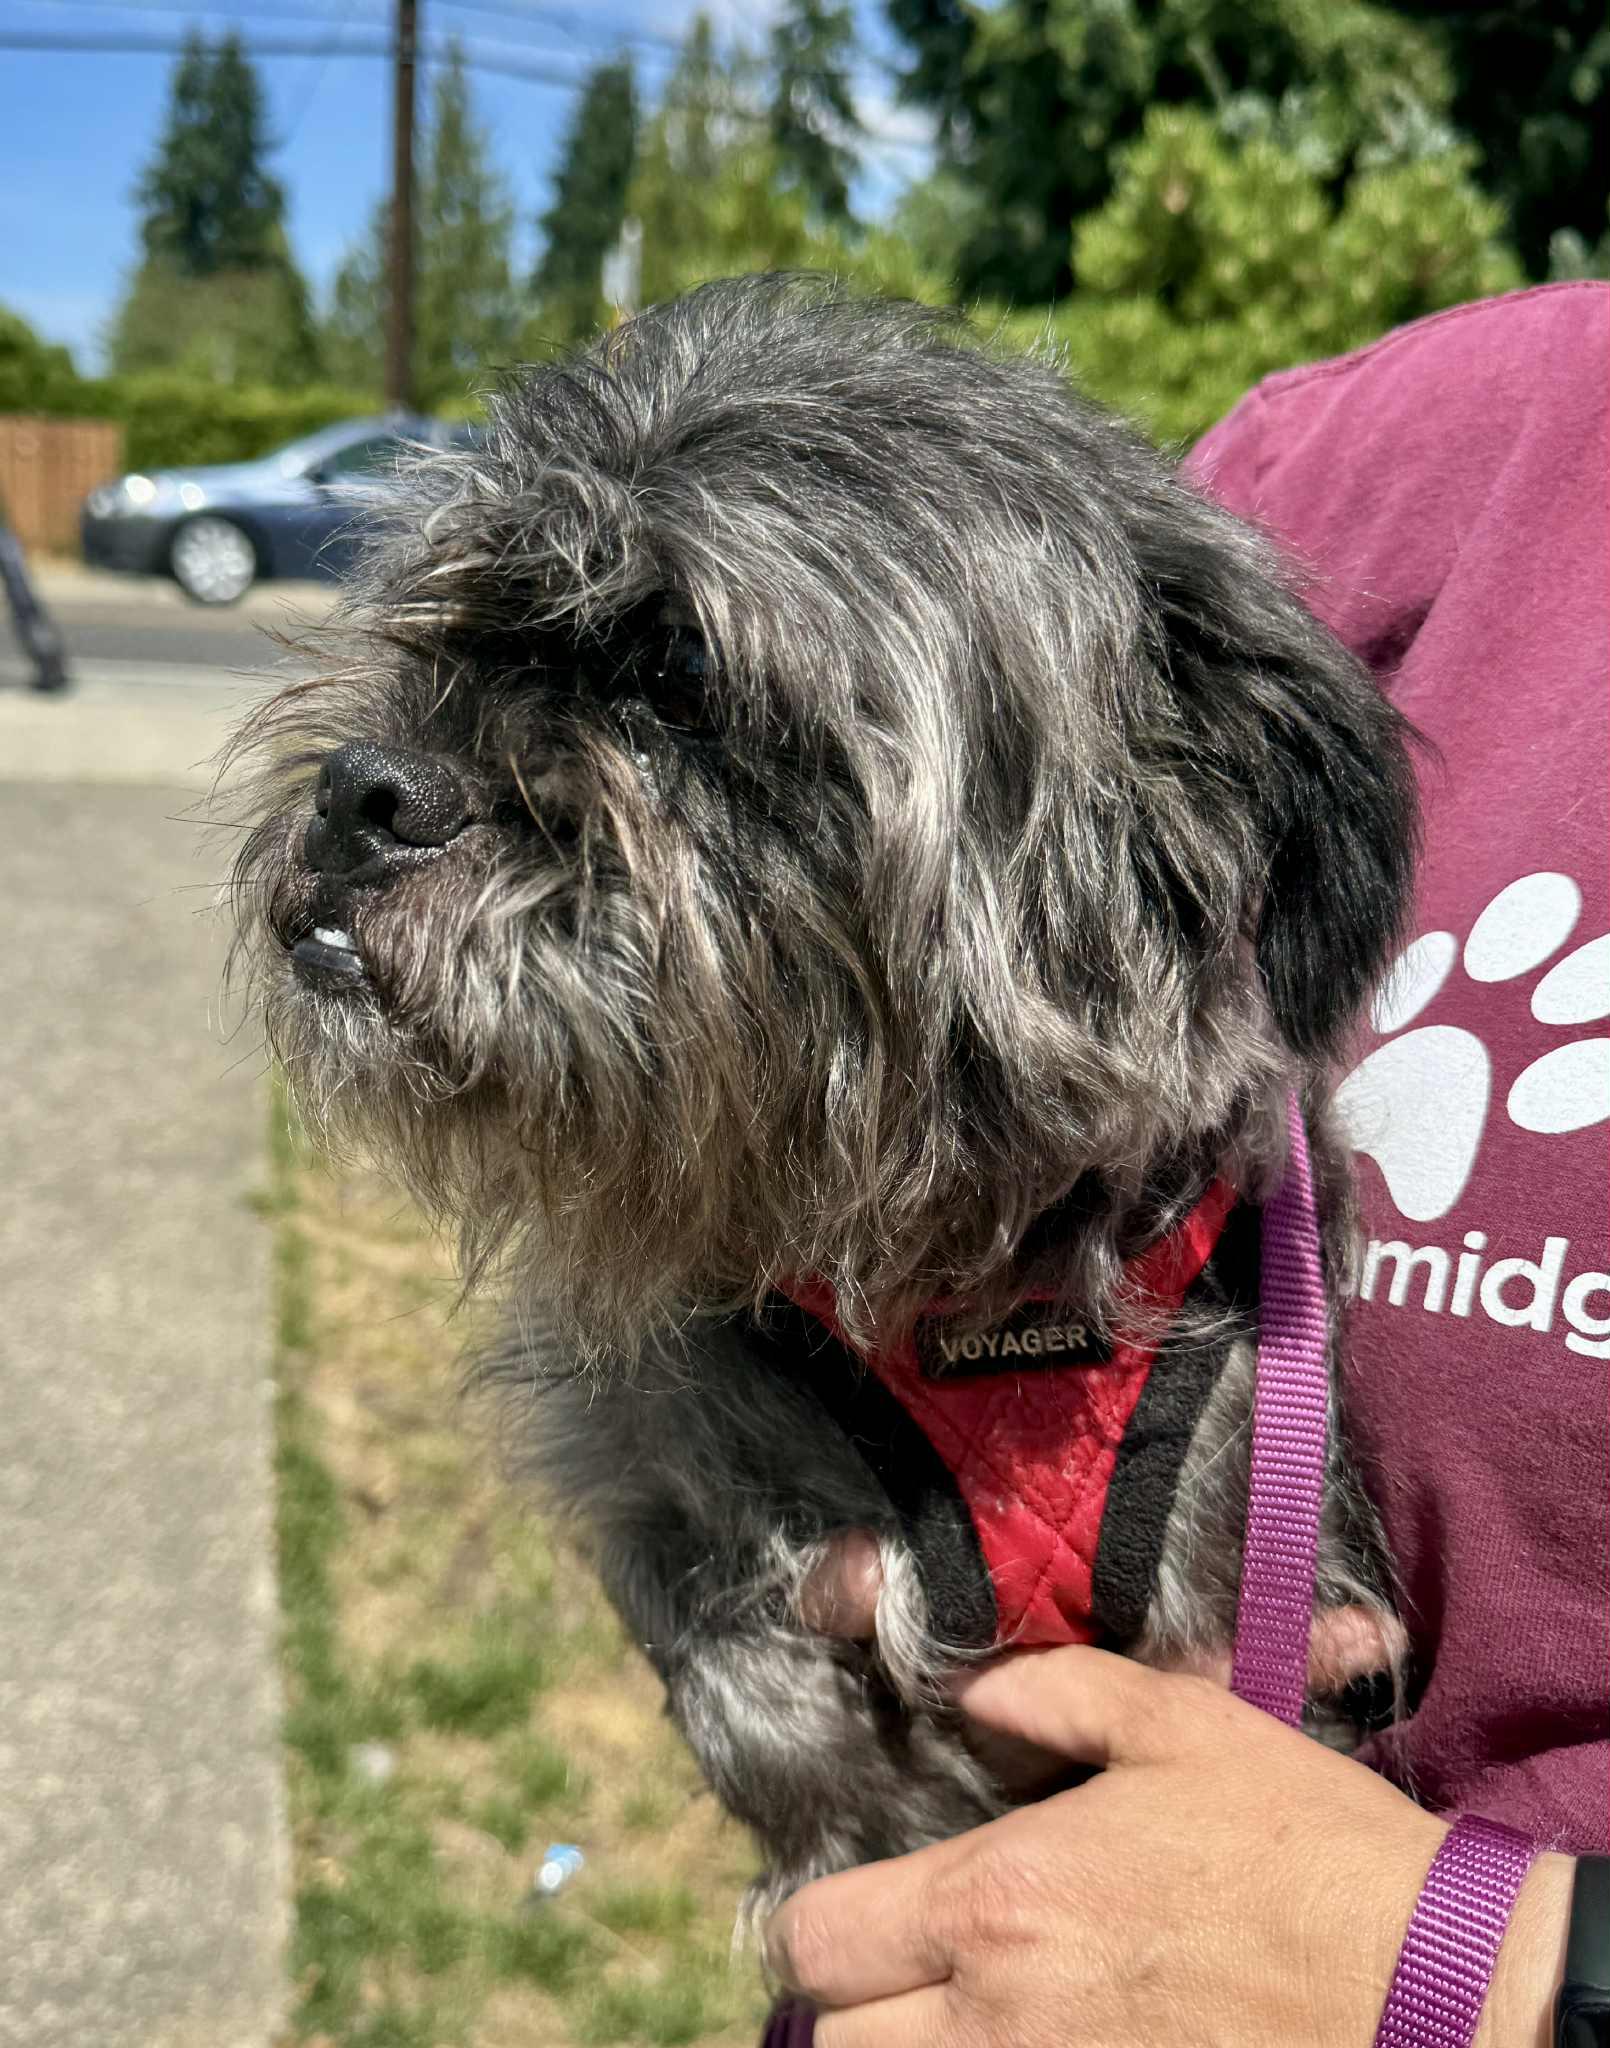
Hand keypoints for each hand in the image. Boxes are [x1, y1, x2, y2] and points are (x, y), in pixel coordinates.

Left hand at [764, 1646, 1571, 2047]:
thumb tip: (969, 1692)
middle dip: (857, 2005)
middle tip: (910, 1972)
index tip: (866, 1907)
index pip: (815, 1940)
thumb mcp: (1182, 1725)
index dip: (823, 1921)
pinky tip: (1043, 2042)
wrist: (1432, 1986)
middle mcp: (997, 2017)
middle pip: (835, 2045)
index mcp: (997, 1900)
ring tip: (970, 2013)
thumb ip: (1057, 1693)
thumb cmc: (1304, 1847)